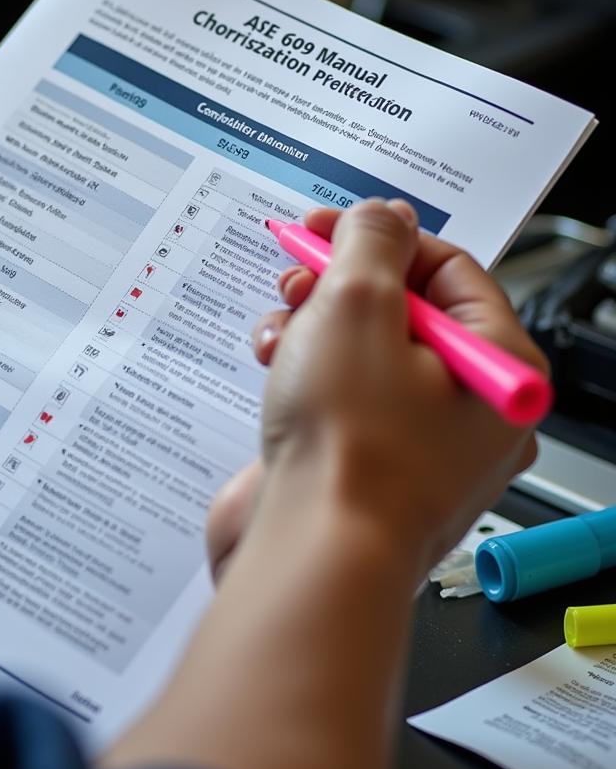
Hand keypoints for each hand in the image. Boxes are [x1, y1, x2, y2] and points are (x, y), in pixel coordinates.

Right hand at [208, 200, 544, 582]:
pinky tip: (272, 368)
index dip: (380, 238)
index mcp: (497, 369)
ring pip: (361, 351)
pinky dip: (303, 371)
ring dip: (312, 326)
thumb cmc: (350, 445)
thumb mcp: (358, 305)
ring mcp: (414, 443)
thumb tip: (379, 216)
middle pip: (401, 311)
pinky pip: (339, 395)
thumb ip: (370, 243)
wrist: (311, 552)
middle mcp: (467, 409)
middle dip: (338, 285)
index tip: (326, 227)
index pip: (447, 270)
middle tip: (297, 276)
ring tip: (279, 332)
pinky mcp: (364, 464)